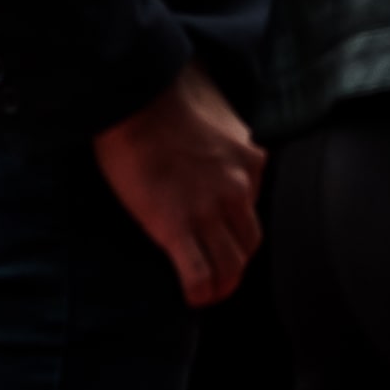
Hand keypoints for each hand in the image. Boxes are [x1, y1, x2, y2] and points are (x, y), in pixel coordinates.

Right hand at [93, 62, 264, 306]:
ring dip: (222, 285)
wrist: (135, 91)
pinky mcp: (176, 225)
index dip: (236, 225)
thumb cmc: (165, 94)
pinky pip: (199, 274)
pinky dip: (200, 292)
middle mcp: (239, 188)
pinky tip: (193, 298)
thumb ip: (227, 140)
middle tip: (219, 270)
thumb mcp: (217, 113)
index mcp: (250, 161)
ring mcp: (209, 210)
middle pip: (249, 242)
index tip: (220, 233)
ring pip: (231, 264)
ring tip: (209, 293)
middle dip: (236, 261)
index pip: (254, 206)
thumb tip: (220, 148)